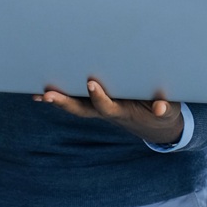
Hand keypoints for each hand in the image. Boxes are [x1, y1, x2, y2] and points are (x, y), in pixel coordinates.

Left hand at [36, 79, 183, 144]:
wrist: (156, 122)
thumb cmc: (162, 110)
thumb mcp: (168, 110)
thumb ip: (164, 107)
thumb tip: (159, 108)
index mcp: (123, 111)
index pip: (107, 106)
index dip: (99, 97)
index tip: (92, 84)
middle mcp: (107, 110)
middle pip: (82, 110)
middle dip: (65, 103)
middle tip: (47, 95)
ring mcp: (100, 107)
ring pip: (76, 105)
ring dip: (57, 100)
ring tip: (38, 94)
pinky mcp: (97, 102)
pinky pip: (76, 99)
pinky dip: (60, 97)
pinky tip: (40, 93)